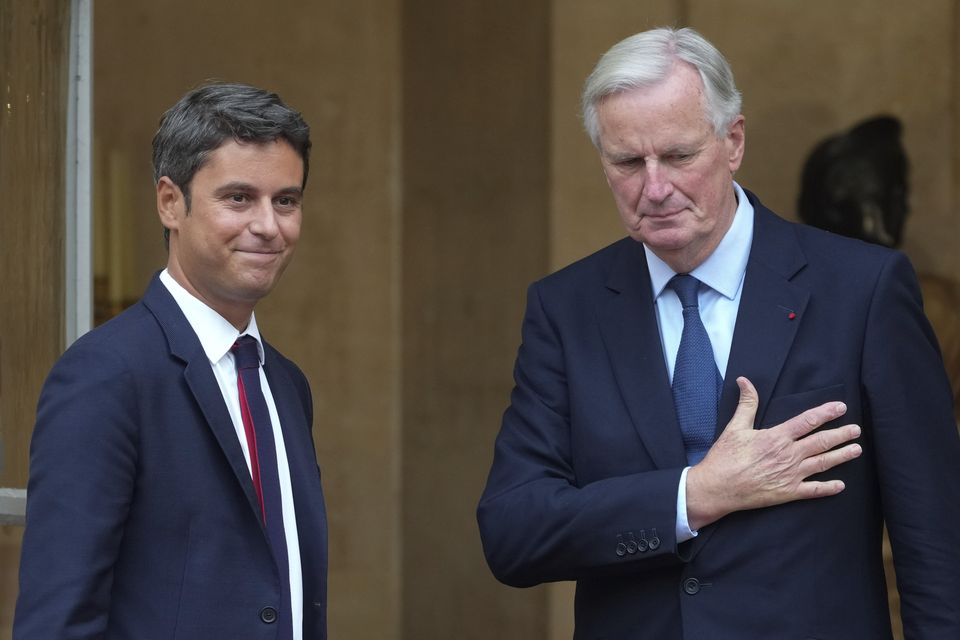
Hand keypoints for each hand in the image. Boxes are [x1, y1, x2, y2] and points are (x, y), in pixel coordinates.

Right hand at [685, 376, 861, 530]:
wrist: (718, 488)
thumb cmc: (725, 457)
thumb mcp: (735, 427)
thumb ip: (746, 404)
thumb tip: (744, 381)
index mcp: (776, 437)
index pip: (807, 421)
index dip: (825, 413)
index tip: (840, 408)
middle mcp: (788, 455)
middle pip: (821, 442)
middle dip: (841, 435)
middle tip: (856, 430)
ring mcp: (790, 475)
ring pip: (822, 463)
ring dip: (841, 456)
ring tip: (856, 450)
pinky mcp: (788, 493)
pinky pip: (813, 490)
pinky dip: (829, 488)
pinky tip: (840, 485)